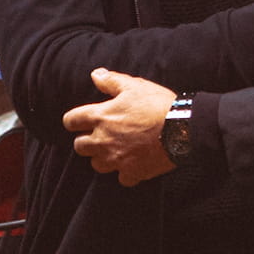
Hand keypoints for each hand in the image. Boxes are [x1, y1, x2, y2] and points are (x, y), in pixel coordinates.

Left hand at [64, 69, 176, 185]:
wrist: (183, 128)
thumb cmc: (158, 104)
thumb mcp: (135, 86)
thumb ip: (111, 81)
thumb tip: (95, 75)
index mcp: (100, 117)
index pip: (70, 121)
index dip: (74, 120)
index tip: (82, 120)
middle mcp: (103, 140)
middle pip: (79, 147)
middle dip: (87, 140)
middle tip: (101, 135)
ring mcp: (116, 159)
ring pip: (96, 164)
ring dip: (103, 158)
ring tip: (116, 149)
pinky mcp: (132, 172)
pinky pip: (121, 178)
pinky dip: (126, 172)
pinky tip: (134, 163)